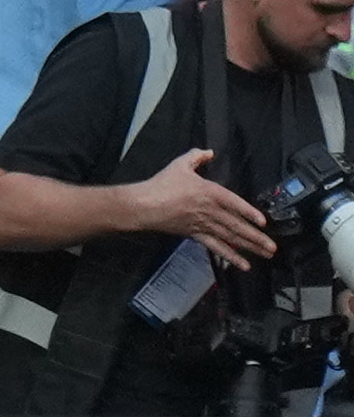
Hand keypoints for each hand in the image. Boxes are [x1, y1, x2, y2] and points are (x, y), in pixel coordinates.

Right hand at [129, 145, 276, 266]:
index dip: (249, 213)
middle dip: (257, 237)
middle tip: (273, 247)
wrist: (144, 205)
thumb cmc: (161, 185)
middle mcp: (210, 211)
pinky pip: (216, 247)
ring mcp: (204, 225)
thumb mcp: (179, 165)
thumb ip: (196, 156)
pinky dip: (231, 256)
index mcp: (209, 192)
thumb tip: (209, 152)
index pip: (234, 203)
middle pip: (237, 225)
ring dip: (250, 247)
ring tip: (267, 254)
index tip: (263, 222)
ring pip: (231, 237)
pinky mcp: (196, 235)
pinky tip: (243, 264)